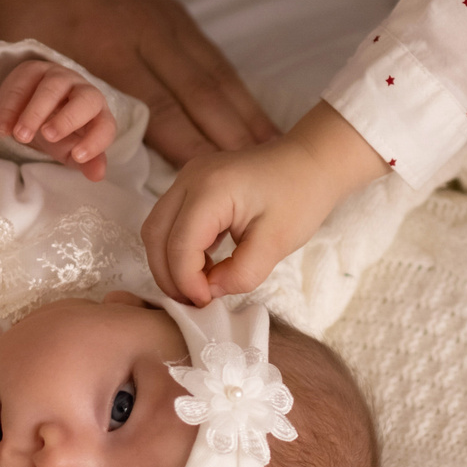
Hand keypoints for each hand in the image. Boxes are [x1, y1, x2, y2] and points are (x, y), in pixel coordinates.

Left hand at [0, 0, 276, 164]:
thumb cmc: (20, 8)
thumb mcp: (30, 62)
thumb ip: (63, 106)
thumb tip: (87, 158)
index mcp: (109, 52)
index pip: (162, 111)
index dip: (192, 148)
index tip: (220, 183)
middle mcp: (148, 35)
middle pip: (201, 94)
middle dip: (234, 137)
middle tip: (266, 175)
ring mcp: (164, 19)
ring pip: (214, 73)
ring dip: (244, 112)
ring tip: (272, 146)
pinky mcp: (170, 10)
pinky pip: (209, 55)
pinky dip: (233, 85)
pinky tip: (245, 106)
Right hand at [0, 57, 117, 178]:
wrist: (31, 106)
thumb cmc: (57, 131)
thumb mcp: (68, 149)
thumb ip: (84, 162)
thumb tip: (97, 175)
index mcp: (97, 114)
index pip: (106, 125)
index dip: (96, 141)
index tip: (78, 157)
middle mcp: (83, 92)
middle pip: (87, 98)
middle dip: (68, 118)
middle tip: (47, 135)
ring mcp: (59, 77)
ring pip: (53, 87)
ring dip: (35, 112)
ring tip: (20, 135)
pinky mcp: (34, 70)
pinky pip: (24, 84)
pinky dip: (12, 107)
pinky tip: (3, 128)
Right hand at [143, 103, 381, 304]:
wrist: (311, 162)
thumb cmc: (301, 197)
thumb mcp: (277, 243)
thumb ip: (242, 273)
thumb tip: (210, 291)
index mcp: (211, 189)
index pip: (179, 244)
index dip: (186, 281)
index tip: (206, 303)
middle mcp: (190, 178)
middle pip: (155, 235)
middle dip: (169, 275)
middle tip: (195, 302)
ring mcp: (187, 178)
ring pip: (156, 228)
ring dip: (169, 262)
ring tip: (199, 286)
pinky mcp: (192, 185)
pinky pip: (169, 220)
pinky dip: (178, 248)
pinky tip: (205, 265)